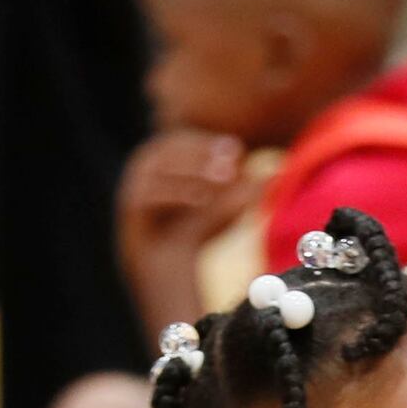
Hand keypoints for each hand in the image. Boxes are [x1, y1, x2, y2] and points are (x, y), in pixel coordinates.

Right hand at [116, 131, 270, 277]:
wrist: (168, 268)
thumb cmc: (197, 231)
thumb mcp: (227, 207)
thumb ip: (248, 189)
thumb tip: (278, 174)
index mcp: (164, 157)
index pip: (185, 139)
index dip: (210, 143)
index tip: (237, 151)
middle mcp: (143, 166)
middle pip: (170, 147)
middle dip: (202, 153)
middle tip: (231, 164)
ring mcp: (132, 186)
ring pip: (160, 168)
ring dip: (194, 171)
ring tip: (223, 180)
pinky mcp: (128, 209)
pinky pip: (150, 195)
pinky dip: (177, 195)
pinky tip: (202, 200)